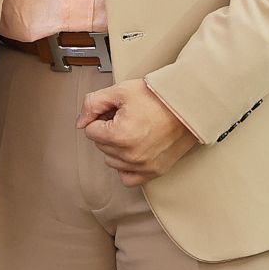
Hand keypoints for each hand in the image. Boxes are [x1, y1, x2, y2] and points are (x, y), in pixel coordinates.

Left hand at [80, 79, 197, 186]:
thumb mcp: (120, 91)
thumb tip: (81, 122)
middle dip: (108, 131)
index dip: (101, 117)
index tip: (115, 112)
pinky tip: (133, 150)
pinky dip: (126, 166)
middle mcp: (130, 155)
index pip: (90, 131)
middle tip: (126, 118)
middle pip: (101, 146)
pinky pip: (128, 178)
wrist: (188, 104)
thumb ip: (93, 104)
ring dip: (116, 147)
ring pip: (111, 161)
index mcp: (119, 135)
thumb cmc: (158, 97)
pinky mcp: (155, 171)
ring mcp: (143, 165)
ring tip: (133, 130)